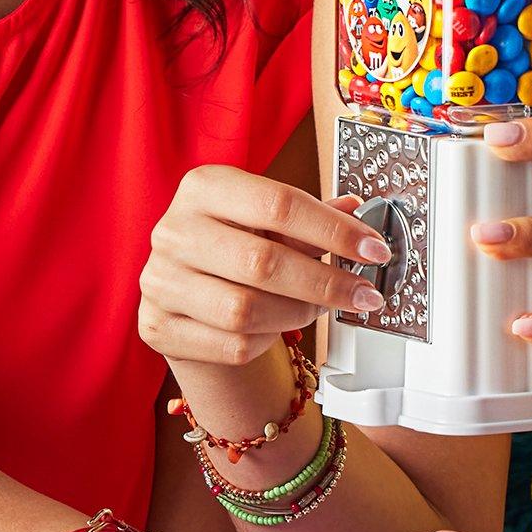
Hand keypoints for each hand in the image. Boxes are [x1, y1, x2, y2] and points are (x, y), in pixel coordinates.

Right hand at [138, 170, 391, 368]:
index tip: (373, 249)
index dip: (334, 229)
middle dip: (326, 282)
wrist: (187, 290)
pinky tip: (276, 327)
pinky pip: (232, 344)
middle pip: (263, 262)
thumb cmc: (234, 246)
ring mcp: (159, 281)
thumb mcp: (268, 221)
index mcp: (204, 187)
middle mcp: (174, 230)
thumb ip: (312, 216)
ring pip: (246, 310)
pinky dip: (267, 340)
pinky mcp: (158, 326)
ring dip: (299, 313)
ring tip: (320, 308)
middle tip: (364, 294)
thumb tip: (357, 210)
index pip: (279, 204)